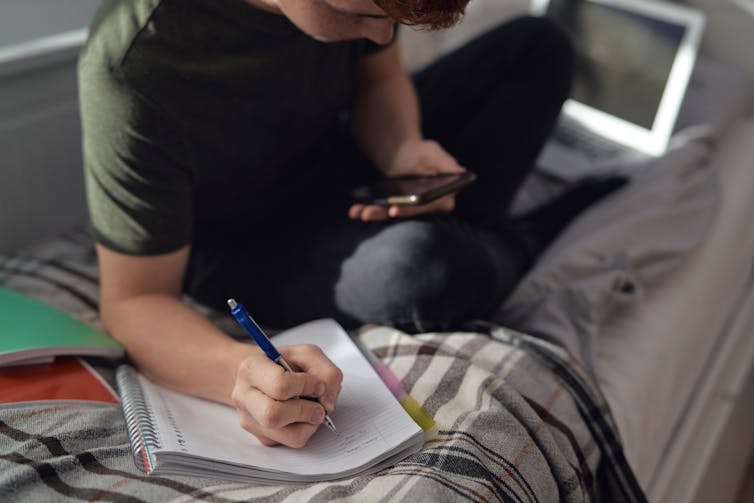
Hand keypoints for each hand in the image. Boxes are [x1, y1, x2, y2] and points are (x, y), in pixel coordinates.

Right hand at [231, 344, 342, 447]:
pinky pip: (291, 442)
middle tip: (318, 405)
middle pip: (273, 415)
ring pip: (287, 435)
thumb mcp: (308, 355)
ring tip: (313, 410)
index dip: (306, 386)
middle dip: (305, 411)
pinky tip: (302, 415)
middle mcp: (245, 396)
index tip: (316, 384)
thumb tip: (327, 403)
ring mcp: (251, 420)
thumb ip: (326, 372)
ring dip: (310, 423)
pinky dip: (305, 429)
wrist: (265, 375)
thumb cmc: (285, 364)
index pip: (279, 385)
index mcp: (252, 369)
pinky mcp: (262, 437)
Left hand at [349, 139, 465, 221]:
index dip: (409, 209)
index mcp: (441, 197)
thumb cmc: (422, 152)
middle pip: (405, 213)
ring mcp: (408, 209)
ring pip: (390, 214)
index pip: (425, 207)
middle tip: (368, 213)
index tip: (393, 210)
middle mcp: (425, 207)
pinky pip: (381, 211)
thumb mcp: (434, 153)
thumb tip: (459, 171)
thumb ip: (446, 163)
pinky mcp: (394, 207)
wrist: (403, 153)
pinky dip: (367, 210)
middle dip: (384, 213)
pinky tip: (355, 210)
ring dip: (373, 214)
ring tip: (358, 212)